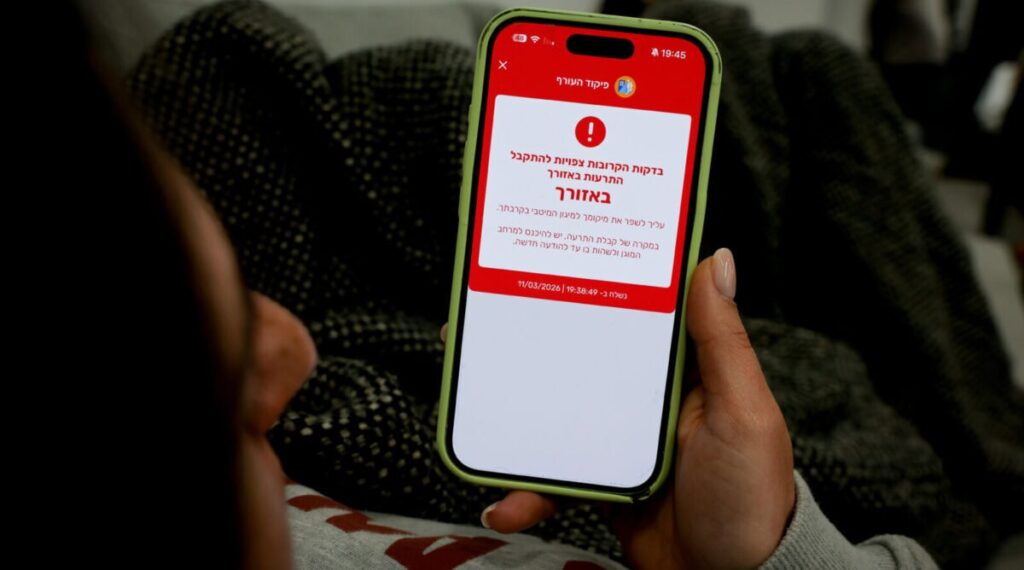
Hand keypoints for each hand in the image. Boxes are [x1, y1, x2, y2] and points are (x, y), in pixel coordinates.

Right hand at [442, 248, 794, 569]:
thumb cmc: (752, 497)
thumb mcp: (743, 411)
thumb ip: (723, 341)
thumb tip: (715, 259)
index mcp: (686, 371)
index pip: (639, 312)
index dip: (597, 284)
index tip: (553, 260)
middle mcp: (651, 399)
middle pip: (584, 359)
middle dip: (534, 344)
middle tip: (485, 325)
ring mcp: (623, 441)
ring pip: (558, 415)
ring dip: (515, 418)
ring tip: (472, 412)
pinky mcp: (603, 480)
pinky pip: (555, 474)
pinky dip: (529, 489)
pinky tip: (507, 502)